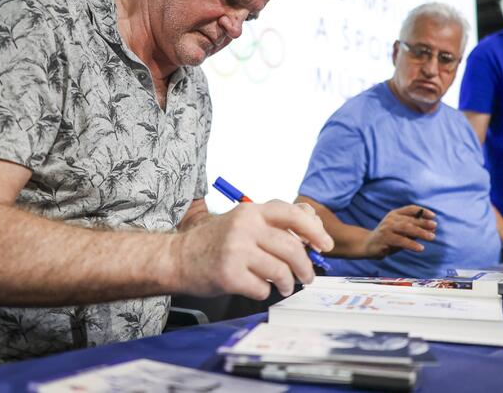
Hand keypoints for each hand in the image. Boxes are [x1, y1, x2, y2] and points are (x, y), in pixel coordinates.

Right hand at [168, 200, 333, 299]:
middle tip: (308, 276)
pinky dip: (265, 291)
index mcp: (252, 212)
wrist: (177, 257)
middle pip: (292, 247)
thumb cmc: (215, 241)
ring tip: (285, 286)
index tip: (325, 246)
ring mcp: (236, 251)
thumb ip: (274, 221)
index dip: (315, 231)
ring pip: (281, 270)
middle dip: (306, 267)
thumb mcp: (243, 221)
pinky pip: (262, 288)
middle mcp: (245, 228)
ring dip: (288, 283)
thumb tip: (312, 226)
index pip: (293, 214)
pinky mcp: (229, 275)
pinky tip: (258, 287)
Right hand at [361, 205, 436, 258]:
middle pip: (410, 219)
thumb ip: (413, 230)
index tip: (433, 216)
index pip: (411, 209)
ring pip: (406, 228)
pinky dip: (411, 244)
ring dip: (420, 232)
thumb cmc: (387, 238)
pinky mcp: (384, 238)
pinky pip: (401, 240)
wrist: (367, 245)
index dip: (422, 211)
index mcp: (395, 214)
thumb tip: (431, 230)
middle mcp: (391, 219)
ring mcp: (387, 228)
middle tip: (435, 227)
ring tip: (432, 237)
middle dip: (424, 223)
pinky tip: (420, 248)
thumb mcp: (400, 232)